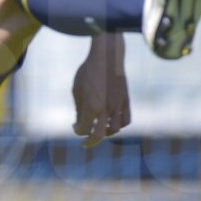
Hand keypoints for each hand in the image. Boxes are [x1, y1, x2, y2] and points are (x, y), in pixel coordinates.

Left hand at [72, 33, 130, 148]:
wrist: (107, 57)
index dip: (77, 131)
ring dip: (106, 133)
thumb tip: (79, 122)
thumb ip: (79, 109)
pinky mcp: (125, 100)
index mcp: (91, 107)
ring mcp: (117, 106)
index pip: (83, 130)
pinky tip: (112, 122)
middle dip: (90, 142)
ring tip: (100, 129)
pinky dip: (119, 124)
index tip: (75, 126)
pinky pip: (126, 120)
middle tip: (86, 143)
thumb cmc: (88, 72)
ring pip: (115, 130)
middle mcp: (105, 110)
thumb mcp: (77, 90)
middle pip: (99, 136)